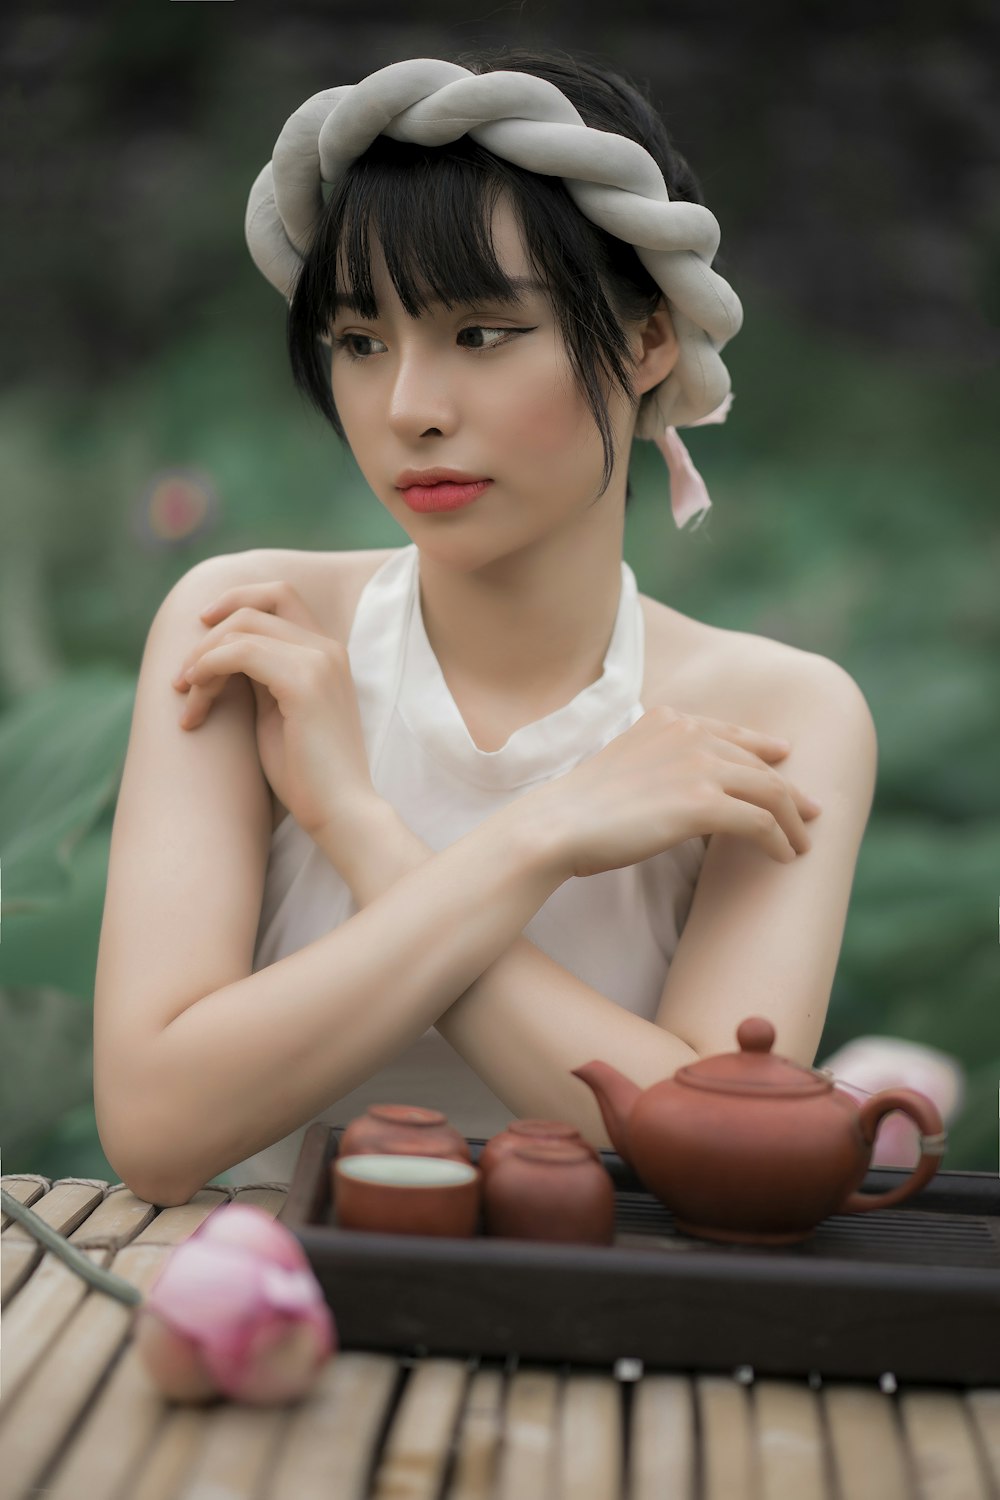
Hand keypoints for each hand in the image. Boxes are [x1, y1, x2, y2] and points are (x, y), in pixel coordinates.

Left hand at [170, 580, 377, 839]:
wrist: (341, 812)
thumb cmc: (307, 774)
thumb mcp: (279, 712)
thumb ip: (260, 676)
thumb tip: (220, 656)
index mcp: (328, 653)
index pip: (279, 595)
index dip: (235, 600)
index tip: (201, 628)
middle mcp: (328, 648)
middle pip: (256, 605)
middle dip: (210, 632)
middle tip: (182, 676)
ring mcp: (319, 661)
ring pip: (241, 629)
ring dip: (202, 658)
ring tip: (186, 697)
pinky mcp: (304, 682)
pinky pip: (239, 652)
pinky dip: (207, 668)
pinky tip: (195, 699)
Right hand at [525, 705, 821, 879]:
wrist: (558, 825)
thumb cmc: (580, 807)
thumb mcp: (624, 762)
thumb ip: (658, 760)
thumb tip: (684, 789)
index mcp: (669, 718)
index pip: (731, 733)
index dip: (765, 748)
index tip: (785, 760)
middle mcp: (689, 733)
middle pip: (760, 764)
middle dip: (790, 791)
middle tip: (812, 812)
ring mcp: (698, 766)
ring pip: (770, 791)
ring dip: (792, 821)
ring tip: (802, 843)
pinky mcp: (703, 804)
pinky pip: (760, 822)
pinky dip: (779, 840)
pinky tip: (784, 856)